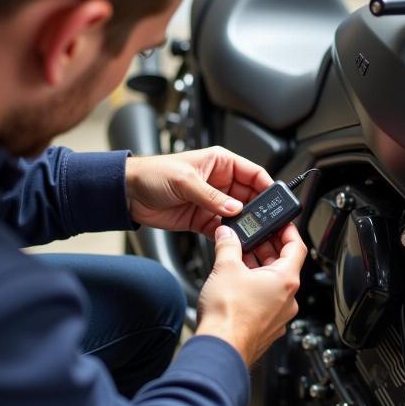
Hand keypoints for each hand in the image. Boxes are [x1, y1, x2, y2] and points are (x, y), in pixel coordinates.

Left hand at [125, 147, 273, 238]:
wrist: (127, 193)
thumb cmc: (152, 174)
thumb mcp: (184, 180)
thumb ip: (211, 196)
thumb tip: (234, 208)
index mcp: (220, 163)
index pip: (253, 173)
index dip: (267, 186)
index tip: (277, 200)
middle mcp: (220, 182)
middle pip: (250, 197)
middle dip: (259, 210)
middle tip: (268, 223)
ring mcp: (212, 202)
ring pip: (239, 216)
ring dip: (245, 225)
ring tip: (253, 234)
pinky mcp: (203, 219)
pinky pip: (223, 229)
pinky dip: (229, 236)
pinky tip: (234, 241)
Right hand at [195, 223, 307, 367]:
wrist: (220, 350)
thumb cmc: (229, 315)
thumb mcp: (225, 268)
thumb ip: (227, 246)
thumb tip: (227, 235)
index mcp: (286, 280)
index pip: (297, 247)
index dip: (289, 231)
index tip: (281, 223)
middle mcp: (288, 299)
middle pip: (284, 265)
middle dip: (267, 249)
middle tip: (253, 238)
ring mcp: (279, 316)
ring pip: (273, 285)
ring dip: (259, 269)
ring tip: (239, 260)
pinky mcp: (267, 328)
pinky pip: (266, 302)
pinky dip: (255, 289)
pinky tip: (237, 285)